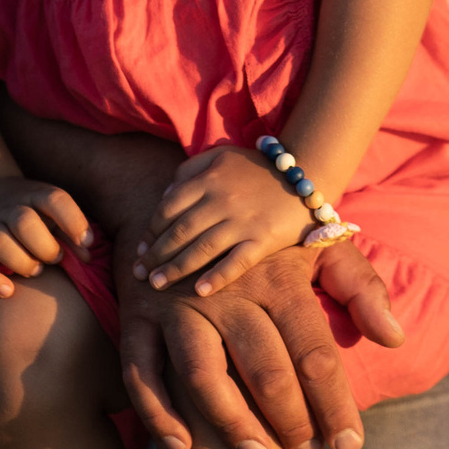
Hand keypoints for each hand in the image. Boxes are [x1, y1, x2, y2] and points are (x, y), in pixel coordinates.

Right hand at [0, 176, 93, 297]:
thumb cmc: (36, 213)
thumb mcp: (55, 214)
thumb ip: (73, 233)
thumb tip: (87, 258)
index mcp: (36, 195)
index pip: (55, 201)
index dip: (74, 221)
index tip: (87, 243)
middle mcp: (10, 208)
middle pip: (24, 222)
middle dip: (44, 246)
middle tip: (56, 258)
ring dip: (21, 261)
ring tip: (37, 271)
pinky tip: (8, 291)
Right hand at [116, 233, 405, 448]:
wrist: (192, 196)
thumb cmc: (269, 236)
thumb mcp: (321, 246)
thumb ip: (362, 290)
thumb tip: (395, 338)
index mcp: (279, 278)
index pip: (314, 352)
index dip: (334, 403)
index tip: (350, 444)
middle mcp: (230, 293)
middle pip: (264, 368)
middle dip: (291, 421)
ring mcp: (180, 305)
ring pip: (203, 374)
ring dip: (229, 422)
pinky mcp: (140, 315)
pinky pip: (141, 371)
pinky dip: (157, 412)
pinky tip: (182, 447)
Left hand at [139, 144, 308, 294]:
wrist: (308, 171)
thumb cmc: (259, 168)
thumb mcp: (222, 157)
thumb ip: (191, 170)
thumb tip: (166, 195)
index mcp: (210, 179)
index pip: (168, 208)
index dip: (151, 231)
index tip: (141, 250)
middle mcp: (222, 200)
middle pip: (179, 232)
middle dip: (156, 255)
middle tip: (140, 274)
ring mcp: (243, 221)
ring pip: (201, 249)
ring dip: (175, 269)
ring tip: (156, 285)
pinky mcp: (264, 239)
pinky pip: (236, 262)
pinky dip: (217, 277)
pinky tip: (199, 291)